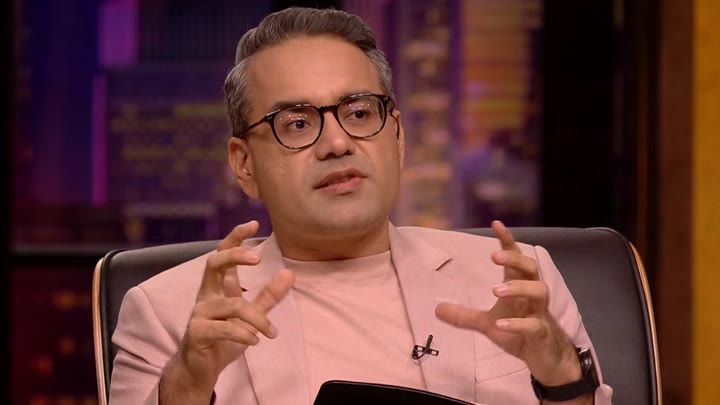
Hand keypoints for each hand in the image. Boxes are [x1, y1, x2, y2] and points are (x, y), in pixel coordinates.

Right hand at [160, 221, 293, 402]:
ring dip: (256, 319)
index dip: (236, 237)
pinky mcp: (197, 333)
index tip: (254, 223)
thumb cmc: (223, 339)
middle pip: (213, 264)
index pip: (223, 254)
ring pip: (231, 306)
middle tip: (258, 258)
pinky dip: (243, 334)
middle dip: (234, 256)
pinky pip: (223, 328)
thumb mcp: (251, 316)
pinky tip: (255, 341)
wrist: (201, 370)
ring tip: (270, 332)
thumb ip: (268, 296)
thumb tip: (290, 273)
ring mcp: (199, 313)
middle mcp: (206, 295)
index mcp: (218, 287)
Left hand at [435, 221, 580, 385]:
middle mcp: (532, 297)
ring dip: (518, 287)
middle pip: (531, 269)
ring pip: (539, 292)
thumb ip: (465, 316)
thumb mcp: (488, 325)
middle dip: (515, 260)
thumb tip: (436, 309)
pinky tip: (502, 323)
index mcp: (519, 288)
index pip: (516, 259)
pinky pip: (535, 325)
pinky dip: (518, 323)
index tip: (496, 224)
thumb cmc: (519, 334)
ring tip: (496, 290)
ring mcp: (540, 314)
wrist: (546, 360)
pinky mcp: (543, 335)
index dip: (507, 242)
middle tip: (495, 257)